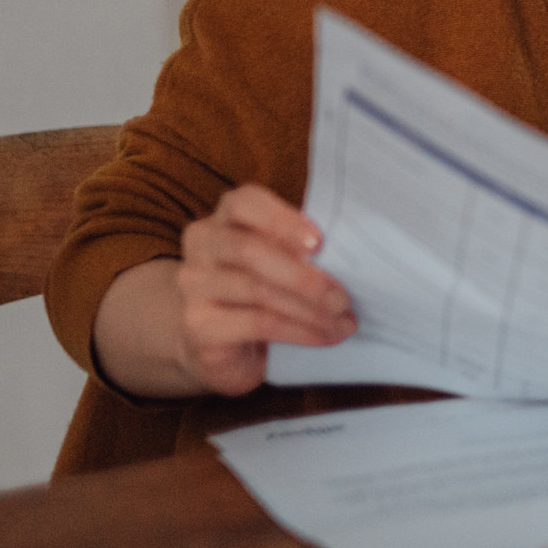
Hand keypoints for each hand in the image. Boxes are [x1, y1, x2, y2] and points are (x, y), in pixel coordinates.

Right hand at [100, 183, 355, 398]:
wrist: (218, 344)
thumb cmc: (265, 289)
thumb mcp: (283, 260)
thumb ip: (303, 248)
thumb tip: (354, 252)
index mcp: (226, 217)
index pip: (244, 203)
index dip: (282, 221)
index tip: (319, 243)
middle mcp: (203, 244)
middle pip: (250, 250)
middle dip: (305, 277)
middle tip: (344, 299)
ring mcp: (193, 285)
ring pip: (257, 290)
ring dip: (310, 309)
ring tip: (344, 322)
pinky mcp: (198, 325)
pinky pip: (256, 323)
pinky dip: (298, 331)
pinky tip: (324, 337)